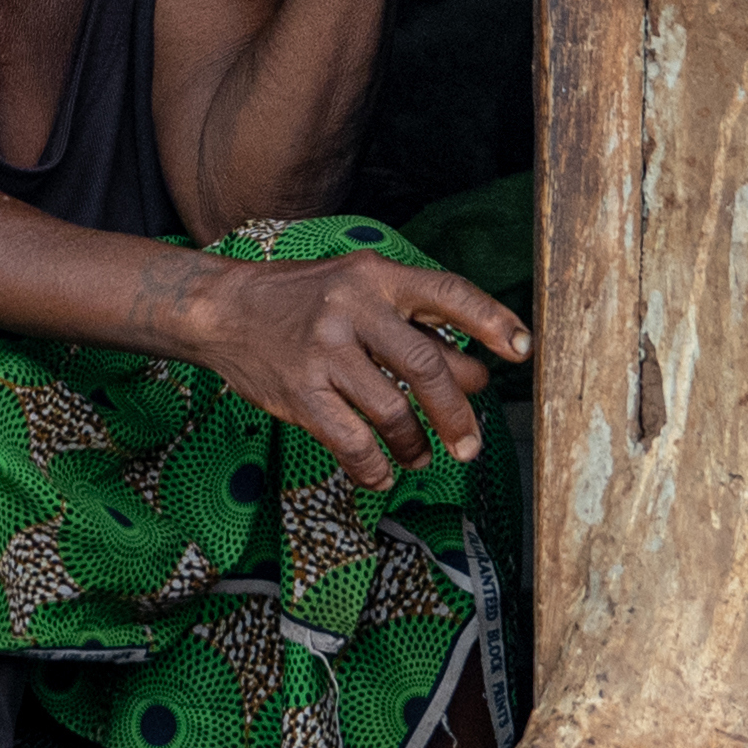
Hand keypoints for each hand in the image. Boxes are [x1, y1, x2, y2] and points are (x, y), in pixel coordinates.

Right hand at [176, 241, 529, 487]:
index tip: (522, 352)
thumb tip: (478, 373)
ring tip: (421, 455)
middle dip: (457, 413)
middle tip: (470, 444)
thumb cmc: (304, 302)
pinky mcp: (301, 391)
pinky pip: (353, 441)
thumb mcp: (360, 292)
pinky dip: (375, 466)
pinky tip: (382, 471)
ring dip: (416, 444)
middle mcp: (352, 308)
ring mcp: (324, 351)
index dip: (491, 321)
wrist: (225, 309)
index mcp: (376, 276)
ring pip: (393, 411)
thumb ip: (415, 327)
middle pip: (425, 366)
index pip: (447, 292)